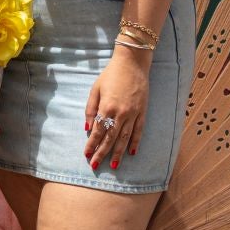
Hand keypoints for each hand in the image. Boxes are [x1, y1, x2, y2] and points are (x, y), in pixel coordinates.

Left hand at [83, 50, 148, 169]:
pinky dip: (135, 142)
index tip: (86, 155)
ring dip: (118, 152)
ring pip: (124, 137)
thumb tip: (87, 128)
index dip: (92, 144)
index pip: (98, 131)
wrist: (132, 63)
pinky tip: (131, 152)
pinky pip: (139, 130)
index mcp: (106, 107)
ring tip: (114, 165)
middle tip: (95, 166)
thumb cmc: (110, 75)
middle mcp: (120, 113)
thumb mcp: (95, 89)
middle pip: (110, 138)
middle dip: (102, 153)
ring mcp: (133, 113)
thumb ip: (90, 109)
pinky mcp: (142, 111)